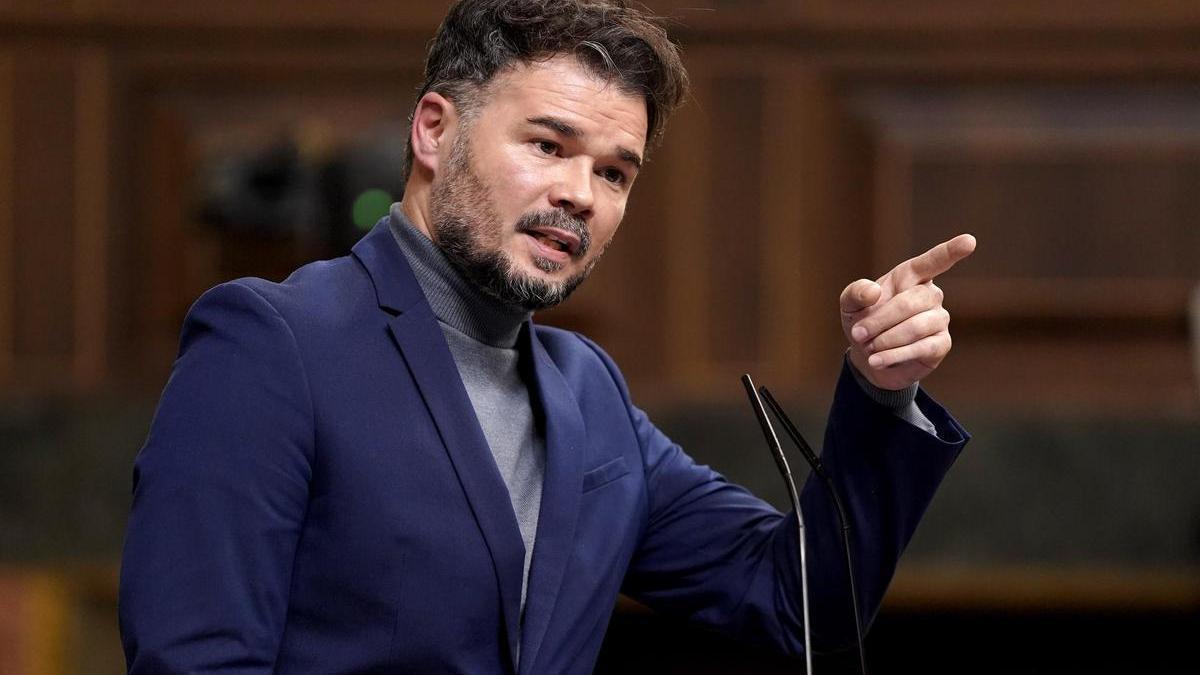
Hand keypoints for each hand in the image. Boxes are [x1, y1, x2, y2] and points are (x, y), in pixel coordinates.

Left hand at [840, 234, 976, 390]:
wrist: (869, 357)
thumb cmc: (864, 321)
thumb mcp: (850, 305)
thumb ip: (856, 292)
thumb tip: (874, 291)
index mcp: (911, 276)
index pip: (934, 261)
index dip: (951, 251)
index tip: (969, 241)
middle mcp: (930, 294)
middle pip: (911, 302)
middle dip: (880, 320)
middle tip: (858, 333)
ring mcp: (939, 319)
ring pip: (917, 326)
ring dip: (886, 339)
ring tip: (868, 348)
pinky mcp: (941, 344)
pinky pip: (923, 347)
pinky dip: (894, 355)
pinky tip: (876, 360)